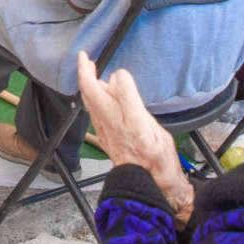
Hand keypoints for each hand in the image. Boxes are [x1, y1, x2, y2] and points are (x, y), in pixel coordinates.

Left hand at [76, 54, 193, 222]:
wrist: (147, 185)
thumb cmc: (158, 160)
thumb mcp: (156, 129)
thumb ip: (134, 103)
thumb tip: (118, 81)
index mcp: (131, 119)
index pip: (119, 86)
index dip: (120, 75)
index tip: (120, 70)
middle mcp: (112, 122)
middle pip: (91, 92)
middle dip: (86, 72)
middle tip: (86, 59)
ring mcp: (105, 129)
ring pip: (89, 101)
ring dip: (88, 84)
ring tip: (90, 72)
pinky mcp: (103, 136)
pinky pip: (93, 111)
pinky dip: (92, 97)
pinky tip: (98, 94)